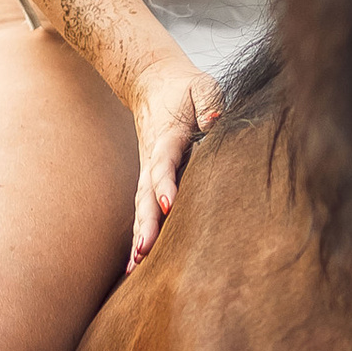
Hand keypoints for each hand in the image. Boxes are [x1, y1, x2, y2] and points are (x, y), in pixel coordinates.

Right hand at [128, 49, 223, 267]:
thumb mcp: (202, 87)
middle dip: (146, 223)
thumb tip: (215, 121)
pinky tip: (135, 265)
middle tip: (144, 251)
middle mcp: (152, 160)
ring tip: (136, 266)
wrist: (154, 84)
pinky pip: (144, 212)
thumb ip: (209, 103)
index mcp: (166, 137)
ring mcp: (148, 173)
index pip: (164, 163)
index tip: (170, 203)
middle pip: (146, 195)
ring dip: (139, 236)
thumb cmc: (185, 89)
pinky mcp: (150, 183)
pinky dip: (139, 236)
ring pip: (142, 208)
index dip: (165, 183)